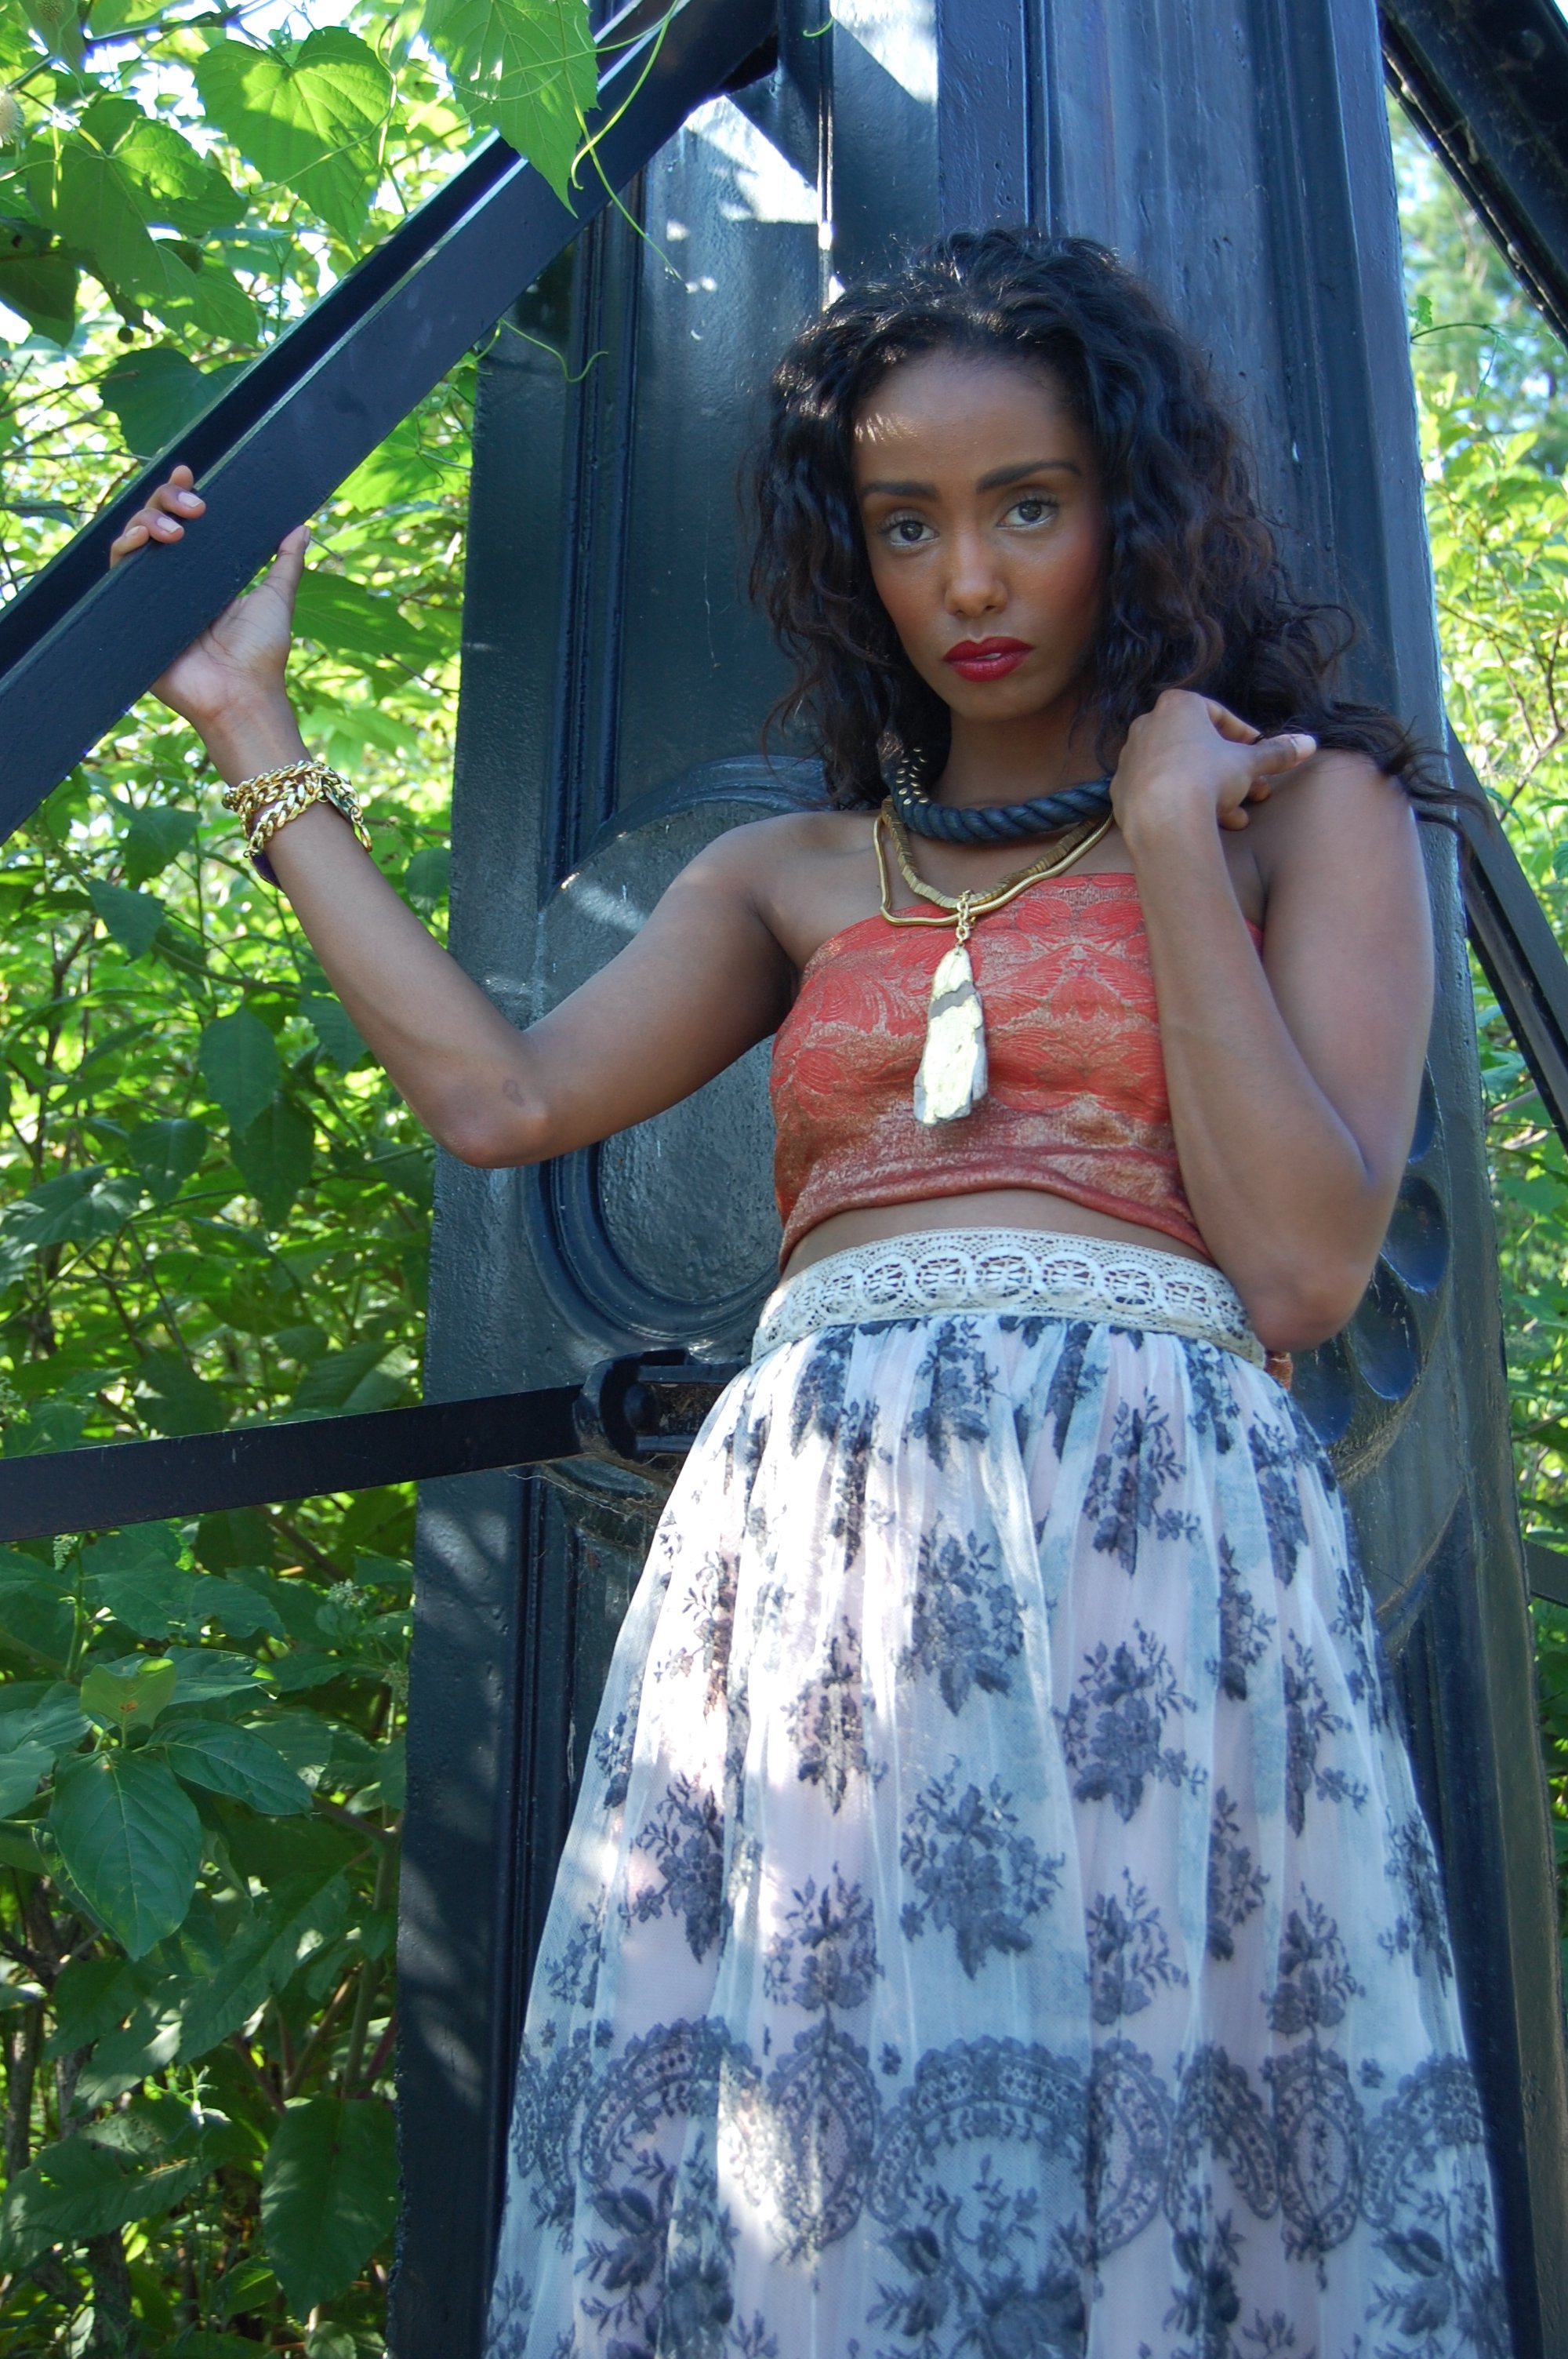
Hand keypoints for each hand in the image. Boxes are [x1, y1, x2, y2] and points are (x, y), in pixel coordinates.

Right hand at [108, 464, 308, 744]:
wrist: (240, 697)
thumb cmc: (261, 655)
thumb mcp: (276, 600)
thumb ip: (286, 565)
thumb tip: (301, 528)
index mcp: (204, 575)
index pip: (185, 523)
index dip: (180, 495)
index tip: (192, 474)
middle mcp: (174, 582)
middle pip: (155, 523)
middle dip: (166, 501)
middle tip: (194, 507)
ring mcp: (150, 597)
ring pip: (132, 541)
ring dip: (146, 522)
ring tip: (174, 532)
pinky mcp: (131, 616)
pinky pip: (116, 575)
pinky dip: (123, 549)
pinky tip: (139, 540)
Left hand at [1111, 687, 1315, 841]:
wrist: (1164, 817)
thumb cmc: (1207, 776)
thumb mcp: (1250, 763)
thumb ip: (1277, 752)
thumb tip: (1309, 743)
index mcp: (1178, 705)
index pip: (1217, 715)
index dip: (1242, 736)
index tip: (1256, 753)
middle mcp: (1148, 724)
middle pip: (1198, 748)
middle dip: (1230, 772)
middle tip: (1254, 792)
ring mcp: (1131, 758)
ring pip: (1180, 773)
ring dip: (1210, 793)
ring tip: (1237, 818)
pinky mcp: (1120, 790)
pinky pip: (1159, 793)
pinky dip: (1181, 804)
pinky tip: (1204, 824)